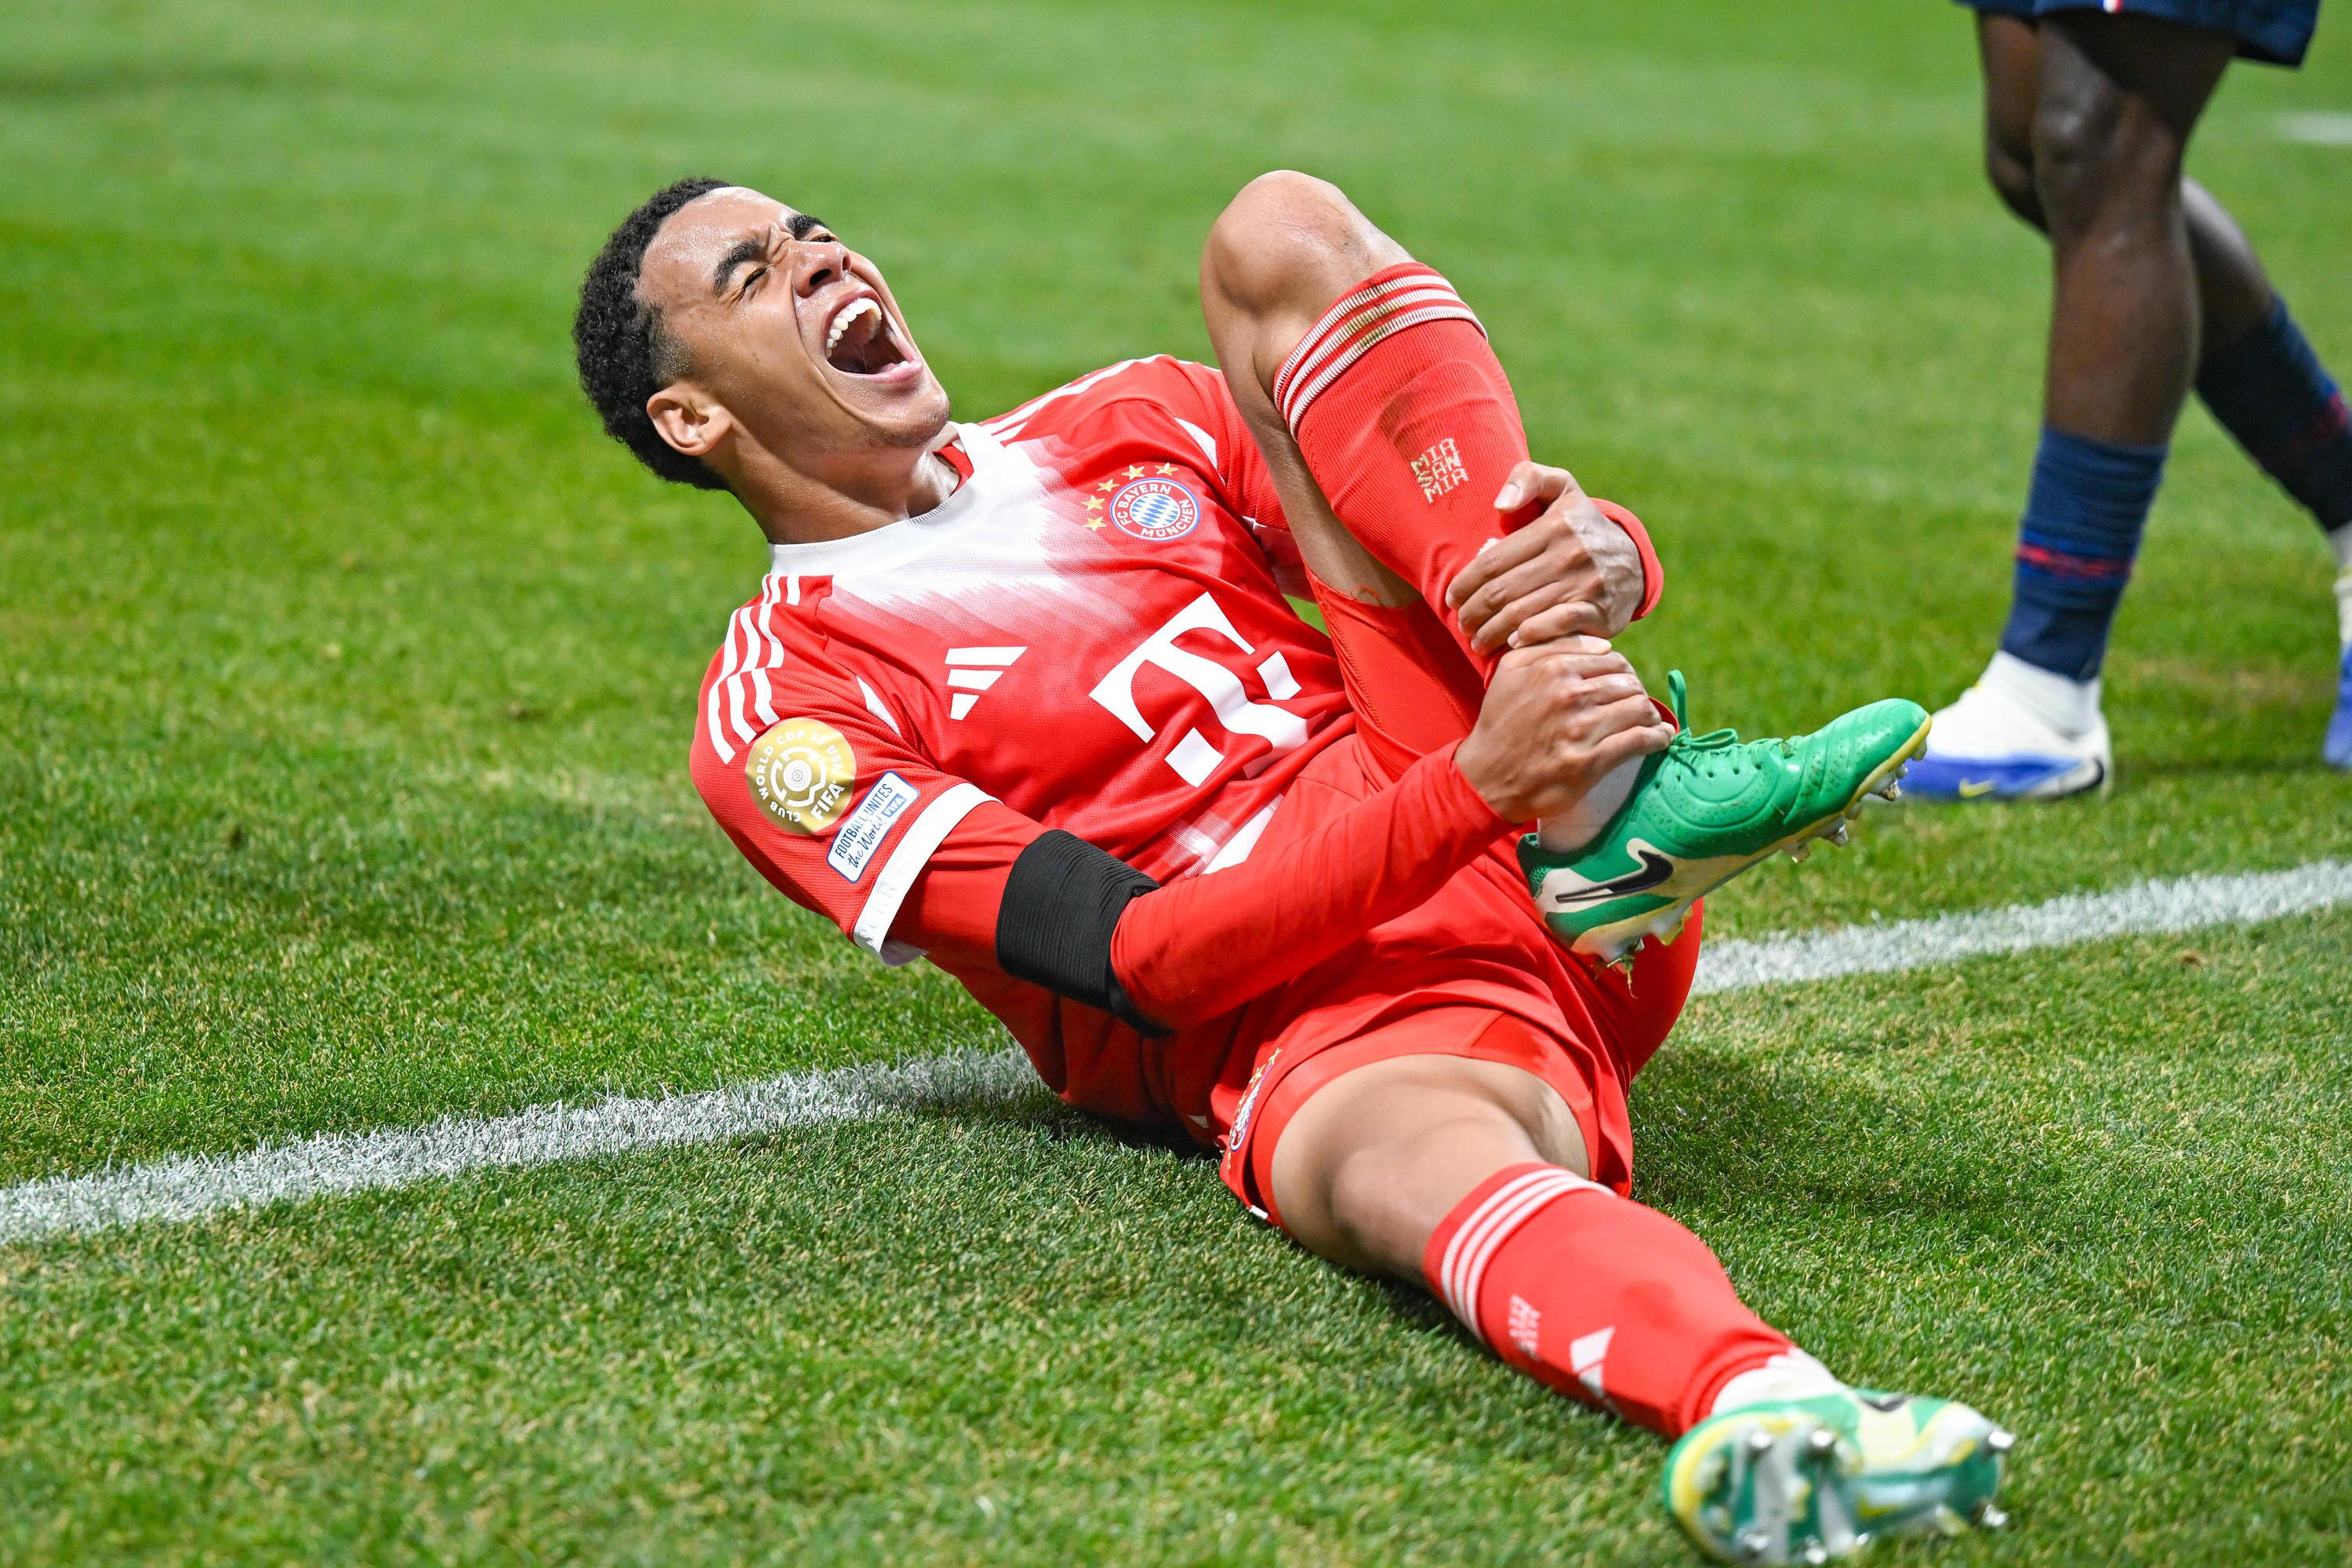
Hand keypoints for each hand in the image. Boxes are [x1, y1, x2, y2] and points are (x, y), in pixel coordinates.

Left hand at [1444, 462, 1646, 652]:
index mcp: (1555, 525)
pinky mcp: (1599, 612)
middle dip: (1473, 613)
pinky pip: (1556, 627)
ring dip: (1491, 632)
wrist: (1632, 561)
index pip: (1493, 561)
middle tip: (1462, 625)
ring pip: (1521, 613)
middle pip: (1502, 591)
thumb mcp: (1561, 488)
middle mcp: (1571, 554)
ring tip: (1477, 640)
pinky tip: (1511, 643)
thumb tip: (1501, 505)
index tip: (1451, 599)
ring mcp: (1586, 584)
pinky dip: (1529, 637)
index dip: (1465, 583)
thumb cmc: (1580, 524)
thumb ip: (1528, 479)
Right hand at [1453, 639, 1674, 823]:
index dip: (1622, 672)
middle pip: (1628, 683)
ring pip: (1638, 709)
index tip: (1622, 685)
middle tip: (1635, 705)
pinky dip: (1657, 738)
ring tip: (1649, 721)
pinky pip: (1639, 741)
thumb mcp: (1510, 671)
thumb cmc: (1500, 722)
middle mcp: (1569, 694)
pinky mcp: (1590, 761)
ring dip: (1649, 715)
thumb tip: (1603, 643)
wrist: (1486, 777)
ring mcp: (1580, 729)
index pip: (1611, 659)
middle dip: (1637, 692)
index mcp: (1553, 668)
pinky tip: (1661, 738)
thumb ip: (1550, 646)